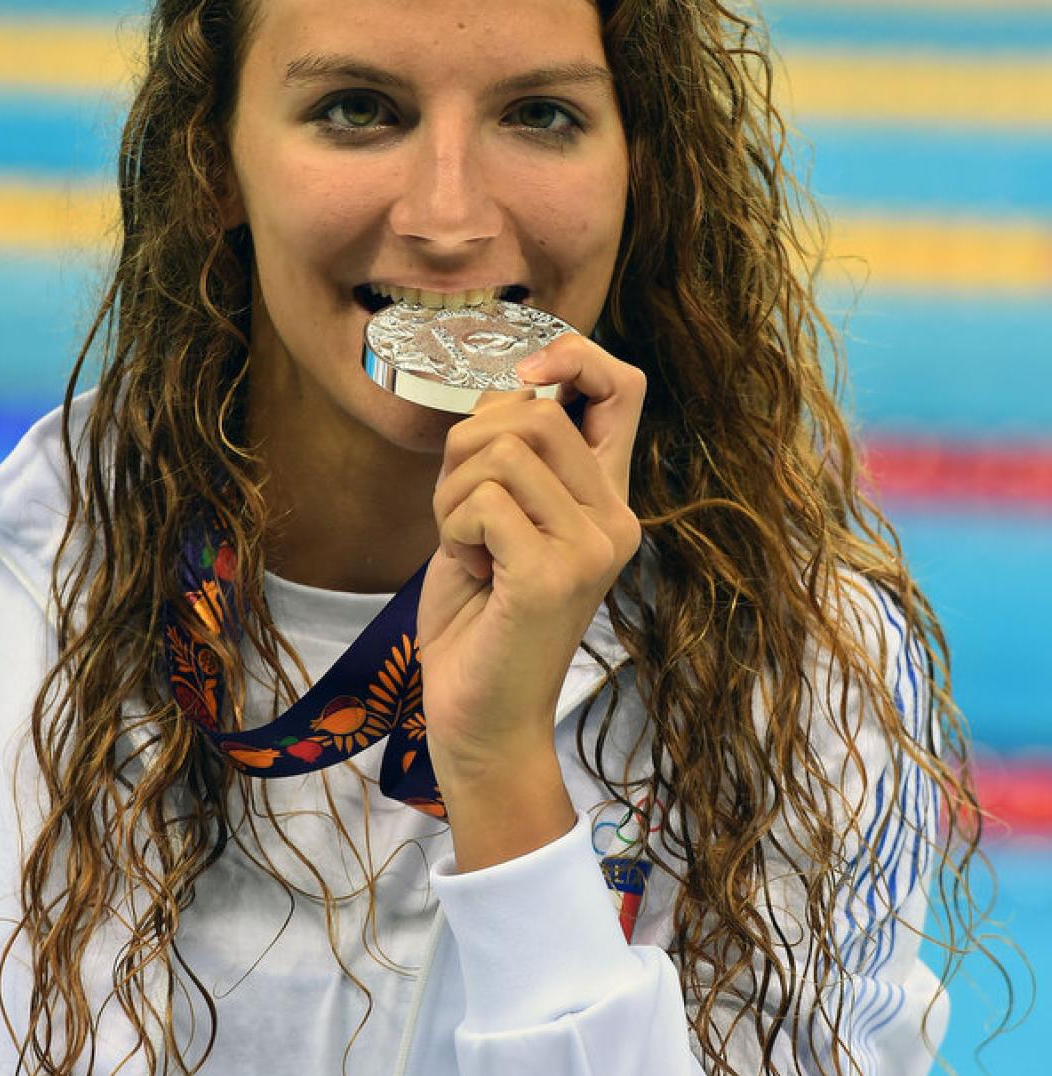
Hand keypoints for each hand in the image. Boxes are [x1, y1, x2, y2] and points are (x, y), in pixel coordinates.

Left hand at [416, 332, 645, 777]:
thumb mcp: (497, 519)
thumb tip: (507, 388)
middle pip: (536, 409)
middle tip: (459, 506)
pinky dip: (452, 524)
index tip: (522, 374)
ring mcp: (591, 547)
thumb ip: (512, 457)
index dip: (572, 356)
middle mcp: (615, 518)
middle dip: (469, 443)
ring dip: (453, 490)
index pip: (623, 386)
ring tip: (463, 542)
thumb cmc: (480, 619)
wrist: (481, 720)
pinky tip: (468, 567)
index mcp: (607, 499)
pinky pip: (485, 500)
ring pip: (504, 448)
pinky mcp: (553, 575)